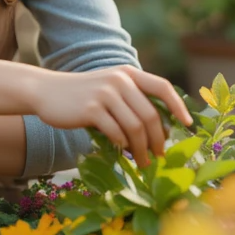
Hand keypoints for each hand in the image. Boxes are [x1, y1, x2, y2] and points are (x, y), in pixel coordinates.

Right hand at [31, 66, 191, 167]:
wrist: (47, 91)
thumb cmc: (83, 96)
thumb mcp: (110, 89)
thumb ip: (132, 101)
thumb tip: (161, 131)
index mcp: (128, 74)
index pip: (162, 86)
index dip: (178, 106)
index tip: (187, 125)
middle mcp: (119, 80)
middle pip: (150, 114)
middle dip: (158, 139)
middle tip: (160, 155)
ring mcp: (105, 94)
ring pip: (135, 127)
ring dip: (141, 149)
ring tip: (142, 161)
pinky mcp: (91, 109)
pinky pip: (115, 132)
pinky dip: (121, 145)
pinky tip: (120, 151)